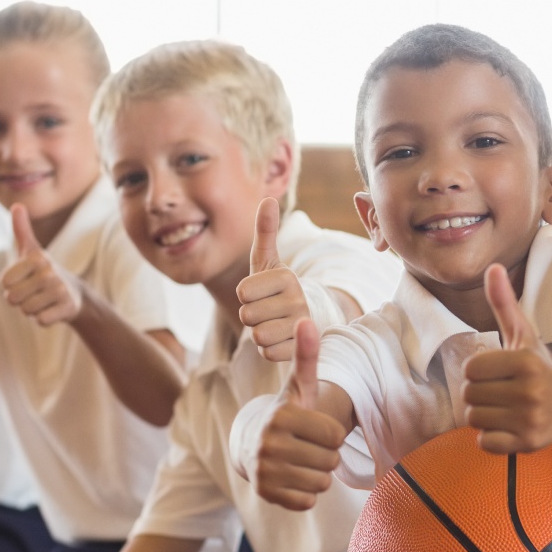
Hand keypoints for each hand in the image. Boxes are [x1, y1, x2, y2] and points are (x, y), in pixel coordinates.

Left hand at [0, 204, 81, 325]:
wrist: (74, 293)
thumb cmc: (44, 271)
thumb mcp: (31, 250)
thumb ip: (21, 229)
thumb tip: (17, 204)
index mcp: (37, 257)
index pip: (4, 282)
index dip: (11, 285)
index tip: (25, 279)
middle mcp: (49, 271)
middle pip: (12, 298)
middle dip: (20, 299)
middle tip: (34, 292)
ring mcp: (60, 290)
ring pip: (26, 310)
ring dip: (31, 309)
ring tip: (43, 300)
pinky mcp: (67, 307)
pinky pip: (40, 320)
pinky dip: (43, 318)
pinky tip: (52, 309)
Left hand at [237, 197, 308, 361]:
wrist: (309, 318)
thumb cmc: (278, 289)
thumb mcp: (269, 262)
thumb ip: (265, 232)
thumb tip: (268, 198)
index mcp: (286, 276)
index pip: (242, 292)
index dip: (245, 295)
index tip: (261, 293)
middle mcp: (298, 298)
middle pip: (247, 315)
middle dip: (252, 315)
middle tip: (267, 310)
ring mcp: (302, 325)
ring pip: (258, 336)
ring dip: (260, 333)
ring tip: (274, 324)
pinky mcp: (303, 348)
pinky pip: (269, 353)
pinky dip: (270, 350)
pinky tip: (282, 339)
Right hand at [255, 319, 345, 509]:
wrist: (252, 444)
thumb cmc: (288, 413)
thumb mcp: (298, 386)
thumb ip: (306, 356)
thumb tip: (306, 319)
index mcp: (283, 416)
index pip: (336, 436)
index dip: (332, 435)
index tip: (315, 428)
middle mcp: (269, 443)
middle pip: (330, 461)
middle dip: (325, 456)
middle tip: (307, 446)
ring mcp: (264, 471)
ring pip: (321, 482)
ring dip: (317, 474)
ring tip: (301, 460)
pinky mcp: (265, 494)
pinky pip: (307, 501)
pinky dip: (305, 493)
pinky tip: (292, 478)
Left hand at [463, 265, 551, 453]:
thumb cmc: (539, 362)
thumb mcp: (522, 332)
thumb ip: (504, 303)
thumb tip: (492, 267)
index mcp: (525, 362)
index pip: (470, 369)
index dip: (479, 370)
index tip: (497, 371)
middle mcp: (530, 392)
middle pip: (469, 394)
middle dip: (480, 392)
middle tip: (501, 391)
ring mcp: (530, 420)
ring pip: (475, 419)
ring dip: (484, 414)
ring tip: (505, 407)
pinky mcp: (529, 443)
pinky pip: (485, 442)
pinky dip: (491, 436)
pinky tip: (509, 425)